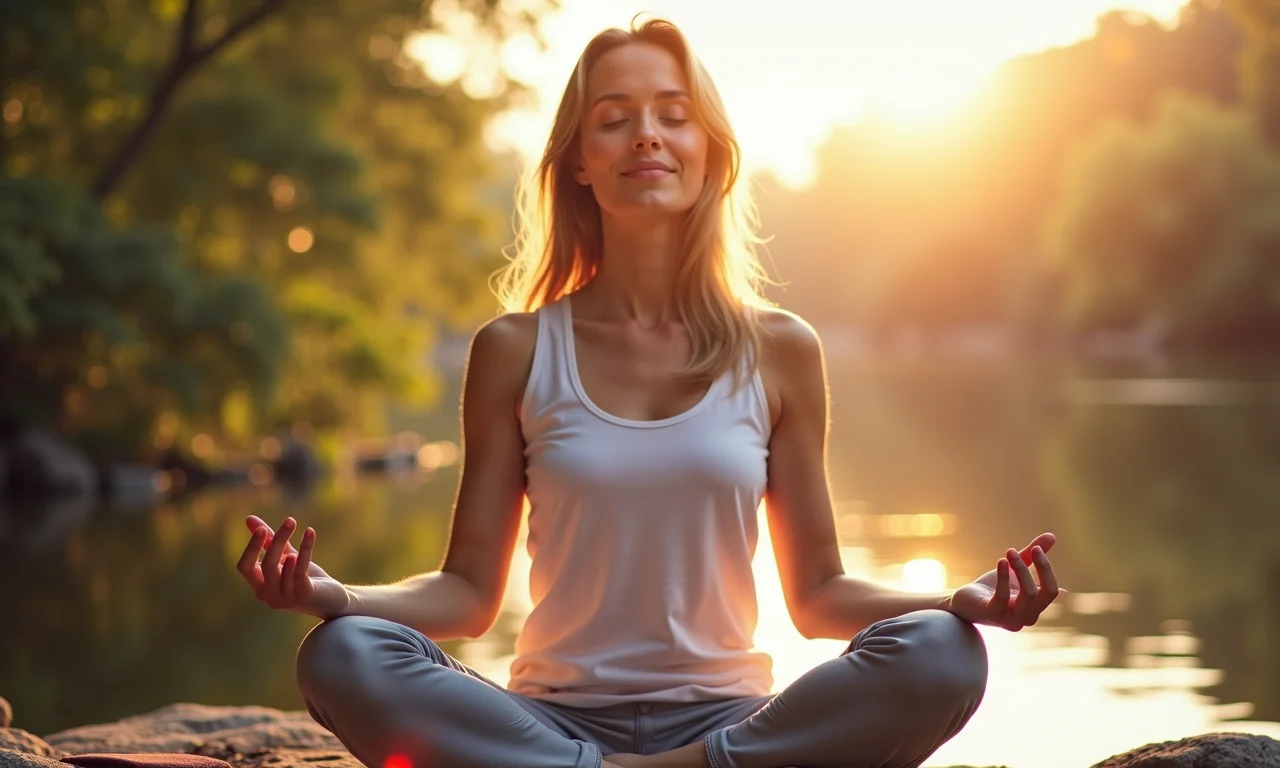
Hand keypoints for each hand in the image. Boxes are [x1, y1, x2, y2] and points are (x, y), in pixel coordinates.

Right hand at [236, 515, 351, 618]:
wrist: (333, 600)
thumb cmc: (306, 578)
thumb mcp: (286, 557)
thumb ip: (269, 542)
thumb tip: (249, 518)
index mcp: (260, 588)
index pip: (244, 567)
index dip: (251, 548)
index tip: (261, 528)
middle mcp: (269, 596)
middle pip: (266, 565)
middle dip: (277, 540)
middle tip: (290, 520)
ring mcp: (286, 598)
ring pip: (282, 566)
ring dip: (289, 542)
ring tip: (296, 527)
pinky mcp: (303, 595)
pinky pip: (300, 568)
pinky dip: (305, 547)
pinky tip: (310, 532)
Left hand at [947, 532, 1063, 630]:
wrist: (963, 602)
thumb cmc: (991, 587)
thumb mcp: (1013, 570)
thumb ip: (1030, 556)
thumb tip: (1052, 536)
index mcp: (1035, 608)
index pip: (1051, 590)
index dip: (1046, 568)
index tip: (1036, 548)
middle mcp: (1026, 618)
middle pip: (1042, 593)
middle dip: (1038, 567)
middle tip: (1026, 548)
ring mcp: (1010, 619)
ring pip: (1028, 595)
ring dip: (1021, 569)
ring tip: (1009, 552)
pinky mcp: (991, 614)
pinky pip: (1003, 596)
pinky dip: (1003, 576)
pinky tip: (1001, 561)